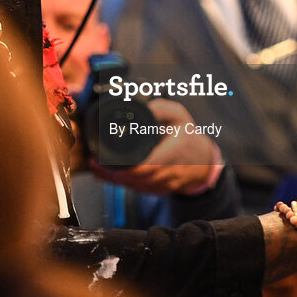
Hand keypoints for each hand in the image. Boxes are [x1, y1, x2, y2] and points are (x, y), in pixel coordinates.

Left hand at [90, 98, 219, 195]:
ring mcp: (164, 185)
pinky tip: (107, 175)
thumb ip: (160, 109)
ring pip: (134, 186)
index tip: (103, 158)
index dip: (123, 167)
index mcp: (173, 154)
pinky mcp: (159, 191)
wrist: (203, 160)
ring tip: (96, 167)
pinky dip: (122, 182)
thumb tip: (141, 106)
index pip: (145, 166)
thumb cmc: (187, 135)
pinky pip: (137, 189)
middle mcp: (169, 173)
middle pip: (135, 178)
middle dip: (112, 173)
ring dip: (114, 179)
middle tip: (94, 161)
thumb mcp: (178, 115)